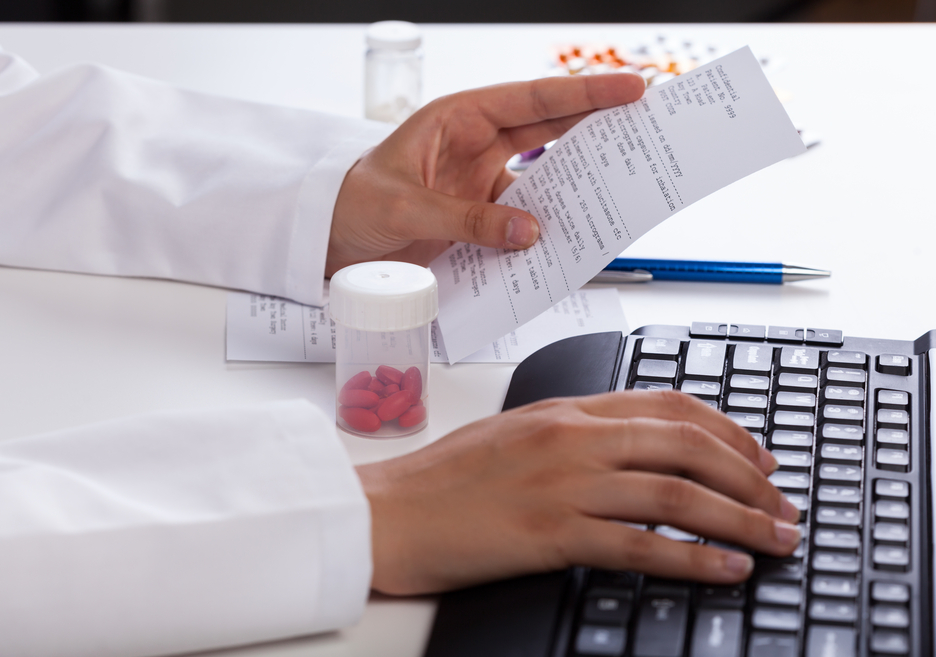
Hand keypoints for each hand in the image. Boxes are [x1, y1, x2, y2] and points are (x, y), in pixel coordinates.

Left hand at [327, 73, 645, 275]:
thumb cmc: (351, 204)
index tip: (629, 89)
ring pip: (544, 177)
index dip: (583, 94)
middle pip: (551, 129)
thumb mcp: (404, 207)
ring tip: (620, 187)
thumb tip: (526, 230)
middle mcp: (477, 144)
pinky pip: (524, 220)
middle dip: (599, 125)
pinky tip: (569, 236)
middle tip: (648, 125)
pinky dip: (547, 230)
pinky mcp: (482, 218)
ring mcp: (483, 182)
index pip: (532, 100)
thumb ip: (466, 219)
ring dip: (577, 185)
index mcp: (458, 118)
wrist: (332, 242)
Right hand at [356, 390, 800, 595]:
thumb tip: (629, 448)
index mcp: (565, 409)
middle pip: (686, 445)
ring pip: (675, 493)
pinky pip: (639, 544)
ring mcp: (562, 484)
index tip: (759, 456)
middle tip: (782, 504)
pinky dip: (693, 558)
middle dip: (749, 476)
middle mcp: (572, 438)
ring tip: (775, 539)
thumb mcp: (513, 433)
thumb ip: (572, 433)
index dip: (727, 429)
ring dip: (739, 518)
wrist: (387, 510)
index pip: (666, 405)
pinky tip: (726, 570)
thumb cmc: (441, 477)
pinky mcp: (549, 534)